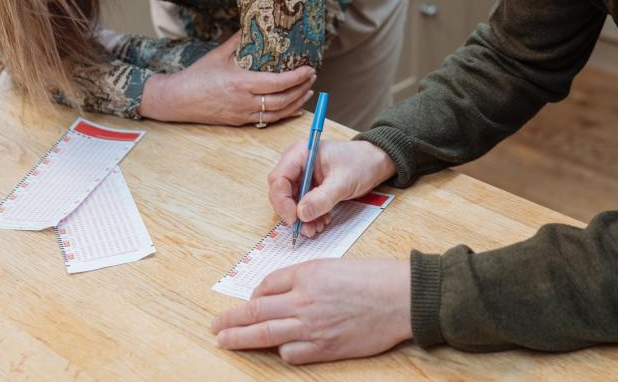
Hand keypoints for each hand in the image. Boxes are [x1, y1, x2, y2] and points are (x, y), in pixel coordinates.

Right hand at [138, 33, 315, 125]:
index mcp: (241, 83)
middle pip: (283, 99)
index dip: (297, 77)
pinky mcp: (240, 122)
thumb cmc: (197, 76)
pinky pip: (269, 120)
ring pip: (279, 112)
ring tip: (308, 91)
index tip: (310, 69)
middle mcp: (245, 101)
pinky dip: (285, 114)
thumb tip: (254, 23)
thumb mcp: (219, 54)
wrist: (178, 100)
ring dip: (297, 102)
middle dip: (302, 88)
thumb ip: (239, 40)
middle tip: (312, 77)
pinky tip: (295, 107)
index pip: (277, 83)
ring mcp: (243, 114)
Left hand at [212, 258, 411, 363]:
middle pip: (256, 311)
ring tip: (226, 341)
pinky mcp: (325, 347)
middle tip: (215, 326)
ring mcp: (313, 326)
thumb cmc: (374, 277)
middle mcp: (304, 300)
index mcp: (307, 275)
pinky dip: (281, 350)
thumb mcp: (334, 265)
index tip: (247, 302)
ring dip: (242, 339)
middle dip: (231, 320)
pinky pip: (291, 353)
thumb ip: (305, 278)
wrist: (402, 298)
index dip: (253, 295)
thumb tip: (279, 292)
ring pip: (265, 334)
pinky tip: (278, 349)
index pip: (266, 286)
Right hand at [268, 140, 395, 237]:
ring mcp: (302, 176)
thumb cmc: (360, 163)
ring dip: (302, 218)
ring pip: (291, 202)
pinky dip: (310, 216)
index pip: (278, 179)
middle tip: (306, 229)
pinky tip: (322, 222)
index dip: (282, 201)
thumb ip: (322, 198)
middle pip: (281, 193)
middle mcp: (296, 164)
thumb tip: (301, 214)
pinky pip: (302, 205)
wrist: (375, 162)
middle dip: (292, 213)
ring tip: (318, 228)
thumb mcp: (343, 181)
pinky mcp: (309, 187)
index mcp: (300, 154)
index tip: (294, 219)